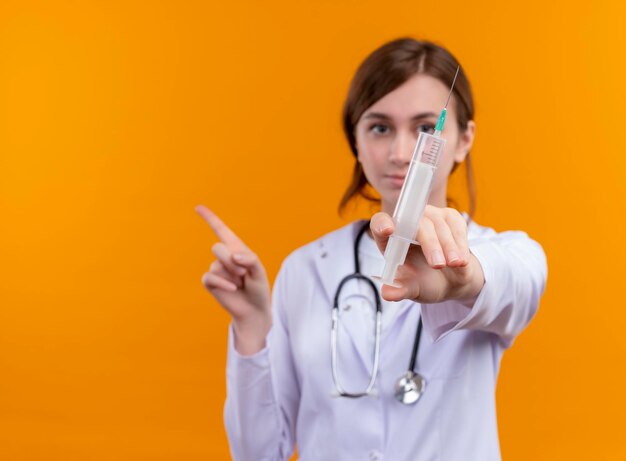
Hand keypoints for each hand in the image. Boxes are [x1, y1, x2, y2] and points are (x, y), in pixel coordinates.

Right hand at [195, 205, 270, 354]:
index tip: (198, 207)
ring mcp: (215, 269)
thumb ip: (250, 258)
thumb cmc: (258, 288)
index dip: (209, 218)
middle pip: (217, 248)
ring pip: (217, 264)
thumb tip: (233, 255)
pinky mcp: (209, 282)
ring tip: (240, 284)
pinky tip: (232, 289)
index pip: (220, 229)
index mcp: (236, 248)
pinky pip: (210, 277)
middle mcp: (224, 256)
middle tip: (243, 274)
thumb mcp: (259, 270)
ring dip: (231, 275)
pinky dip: (223, 282)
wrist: (253, 309)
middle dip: (231, 261)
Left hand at [370, 206, 484, 303]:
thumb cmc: (424, 281)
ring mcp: (429, 217)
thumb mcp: (411, 289)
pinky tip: (462, 260)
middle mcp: (408, 222)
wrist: (451, 281)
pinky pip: (456, 226)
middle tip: (437, 265)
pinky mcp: (450, 217)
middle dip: (429, 244)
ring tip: (454, 264)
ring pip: (438, 225)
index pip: (379, 222)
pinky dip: (460, 243)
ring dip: (447, 246)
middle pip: (415, 224)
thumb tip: (387, 294)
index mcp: (390, 238)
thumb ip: (399, 290)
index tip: (388, 231)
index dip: (382, 224)